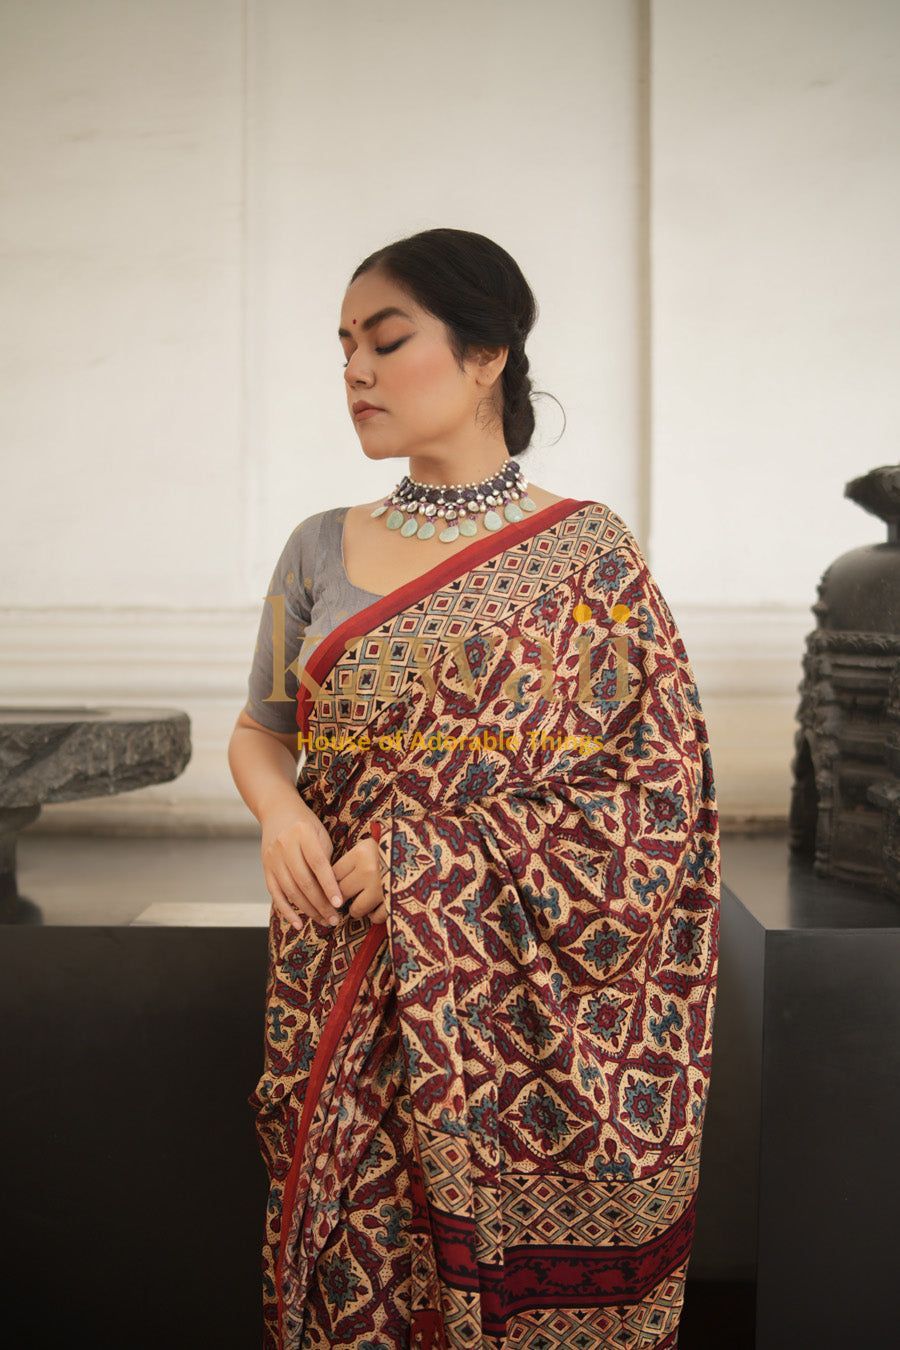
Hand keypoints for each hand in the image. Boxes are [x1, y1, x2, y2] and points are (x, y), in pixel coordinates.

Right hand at [260, 797, 344, 930]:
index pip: (318, 864)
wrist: (277, 811)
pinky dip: (286, 910)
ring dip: (307, 910)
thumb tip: (334, 890)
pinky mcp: (265, 868)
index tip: (339, 903)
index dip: (329, 885)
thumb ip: (326, 858)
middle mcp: (285, 846)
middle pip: (303, 881)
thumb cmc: (306, 824)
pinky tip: (298, 923)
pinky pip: (275, 894)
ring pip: (290, 890)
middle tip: (334, 919)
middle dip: (320, 904)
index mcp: (303, 833)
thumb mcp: (320, 833)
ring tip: (323, 921)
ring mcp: (272, 858)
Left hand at [332, 834, 388, 925]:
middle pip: (339, 893)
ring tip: (366, 900)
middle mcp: (368, 870)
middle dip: (343, 897)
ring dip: (358, 908)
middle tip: (350, 895)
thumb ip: (352, 861)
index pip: (331, 874)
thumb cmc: (394, 850)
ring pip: (354, 910)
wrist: (427, 853)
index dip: (331, 882)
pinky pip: (373, 918)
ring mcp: (381, 889)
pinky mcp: (393, 903)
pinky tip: (382, 904)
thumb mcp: (371, 847)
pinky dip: (375, 915)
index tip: (335, 885)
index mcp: (361, 852)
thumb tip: (328, 882)